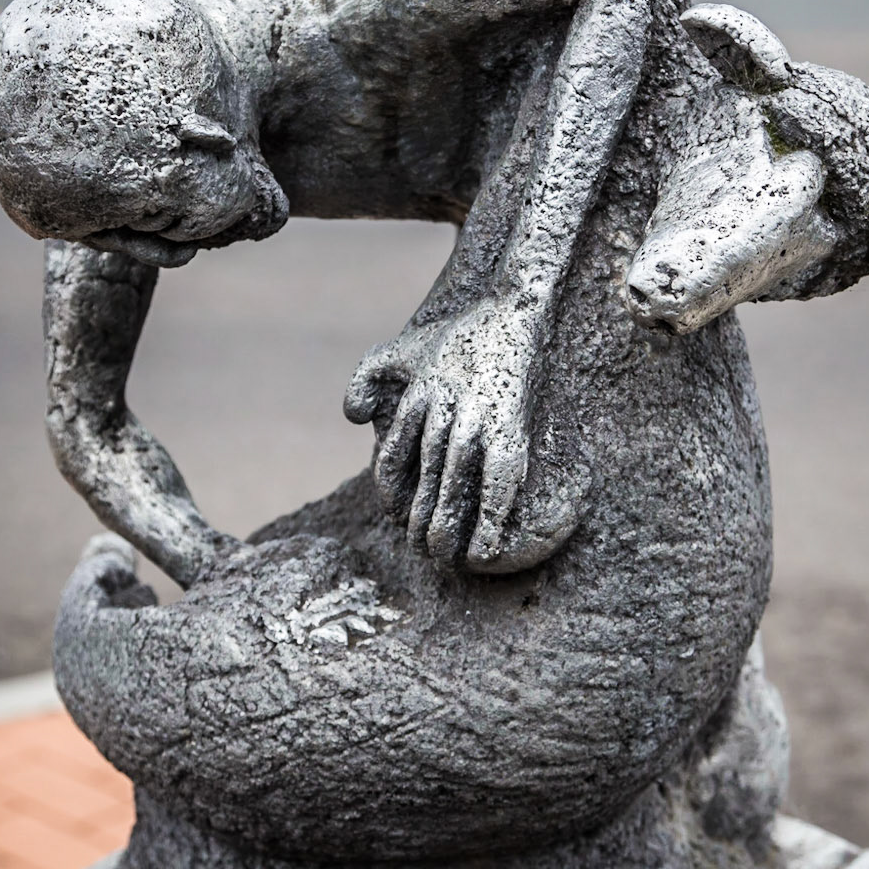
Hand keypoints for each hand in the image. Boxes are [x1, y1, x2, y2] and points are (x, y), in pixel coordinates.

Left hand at [345, 299, 540, 567]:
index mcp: (415, 403)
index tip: (402, 520)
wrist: (513, 308)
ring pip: (452, 496)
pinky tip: (488, 550)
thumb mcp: (401, 349)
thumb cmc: (456, 334)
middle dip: (421, 530)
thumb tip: (354, 419)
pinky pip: (498, 488)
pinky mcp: (510, 432)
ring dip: (448, 535)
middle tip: (426, 553)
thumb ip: (366, 379)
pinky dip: (492, 523)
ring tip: (448, 560)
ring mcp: (475, 426)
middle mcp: (440, 418)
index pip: (391, 468)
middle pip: (420, 492)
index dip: (394, 503)